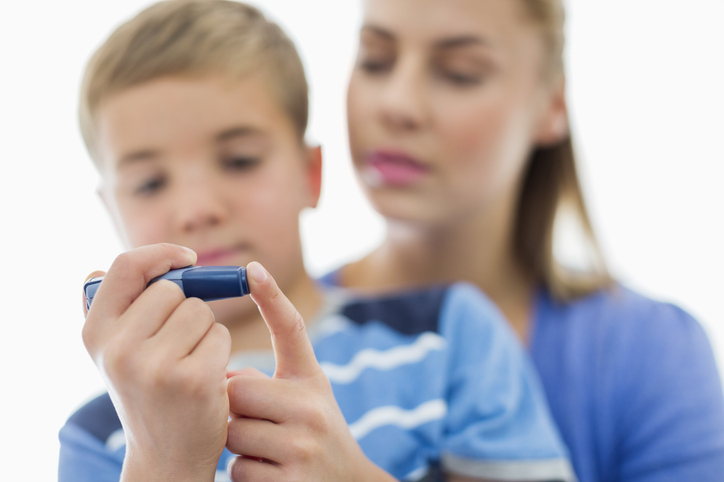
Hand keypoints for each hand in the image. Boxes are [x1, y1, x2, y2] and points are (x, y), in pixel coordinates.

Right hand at [82, 244, 230, 481]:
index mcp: (95, 334)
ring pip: (200, 311)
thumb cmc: (148, 392)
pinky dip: (220, 350)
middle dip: (186, 307)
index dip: (160, 254)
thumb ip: (111, 311)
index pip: (126, 267)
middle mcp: (119, 349)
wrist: (167, 455)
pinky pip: (220, 335)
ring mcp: (155, 366)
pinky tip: (206, 378)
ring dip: (205, 330)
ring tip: (189, 363)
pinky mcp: (193, 379)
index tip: (187, 259)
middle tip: (178, 344)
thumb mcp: (115, 354)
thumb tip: (98, 269)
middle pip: (173, 289)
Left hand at [226, 262, 395, 481]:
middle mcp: (312, 408)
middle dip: (235, 406)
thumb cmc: (315, 434)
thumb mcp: (305, 399)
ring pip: (232, 433)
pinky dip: (245, 474)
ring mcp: (301, 447)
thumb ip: (266, 381)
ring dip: (238, 443)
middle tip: (258, 421)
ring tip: (267, 449)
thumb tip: (218, 369)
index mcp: (312, 381)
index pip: (291, 331)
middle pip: (238, 389)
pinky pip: (237, 470)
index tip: (252, 268)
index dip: (271, 297)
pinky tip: (269, 474)